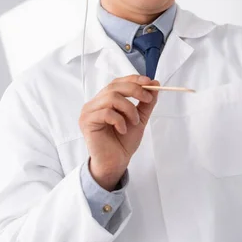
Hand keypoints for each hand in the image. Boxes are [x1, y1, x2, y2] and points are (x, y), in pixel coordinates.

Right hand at [79, 75, 158, 190]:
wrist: (116, 161)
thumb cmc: (124, 141)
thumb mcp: (140, 118)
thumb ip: (146, 102)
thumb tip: (155, 84)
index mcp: (106, 99)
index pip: (118, 82)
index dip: (134, 79)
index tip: (150, 82)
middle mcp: (95, 102)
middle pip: (114, 86)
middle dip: (135, 90)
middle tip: (148, 99)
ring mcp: (89, 111)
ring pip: (111, 97)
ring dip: (129, 108)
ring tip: (134, 122)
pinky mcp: (86, 121)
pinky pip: (106, 112)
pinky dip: (119, 120)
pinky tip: (123, 130)